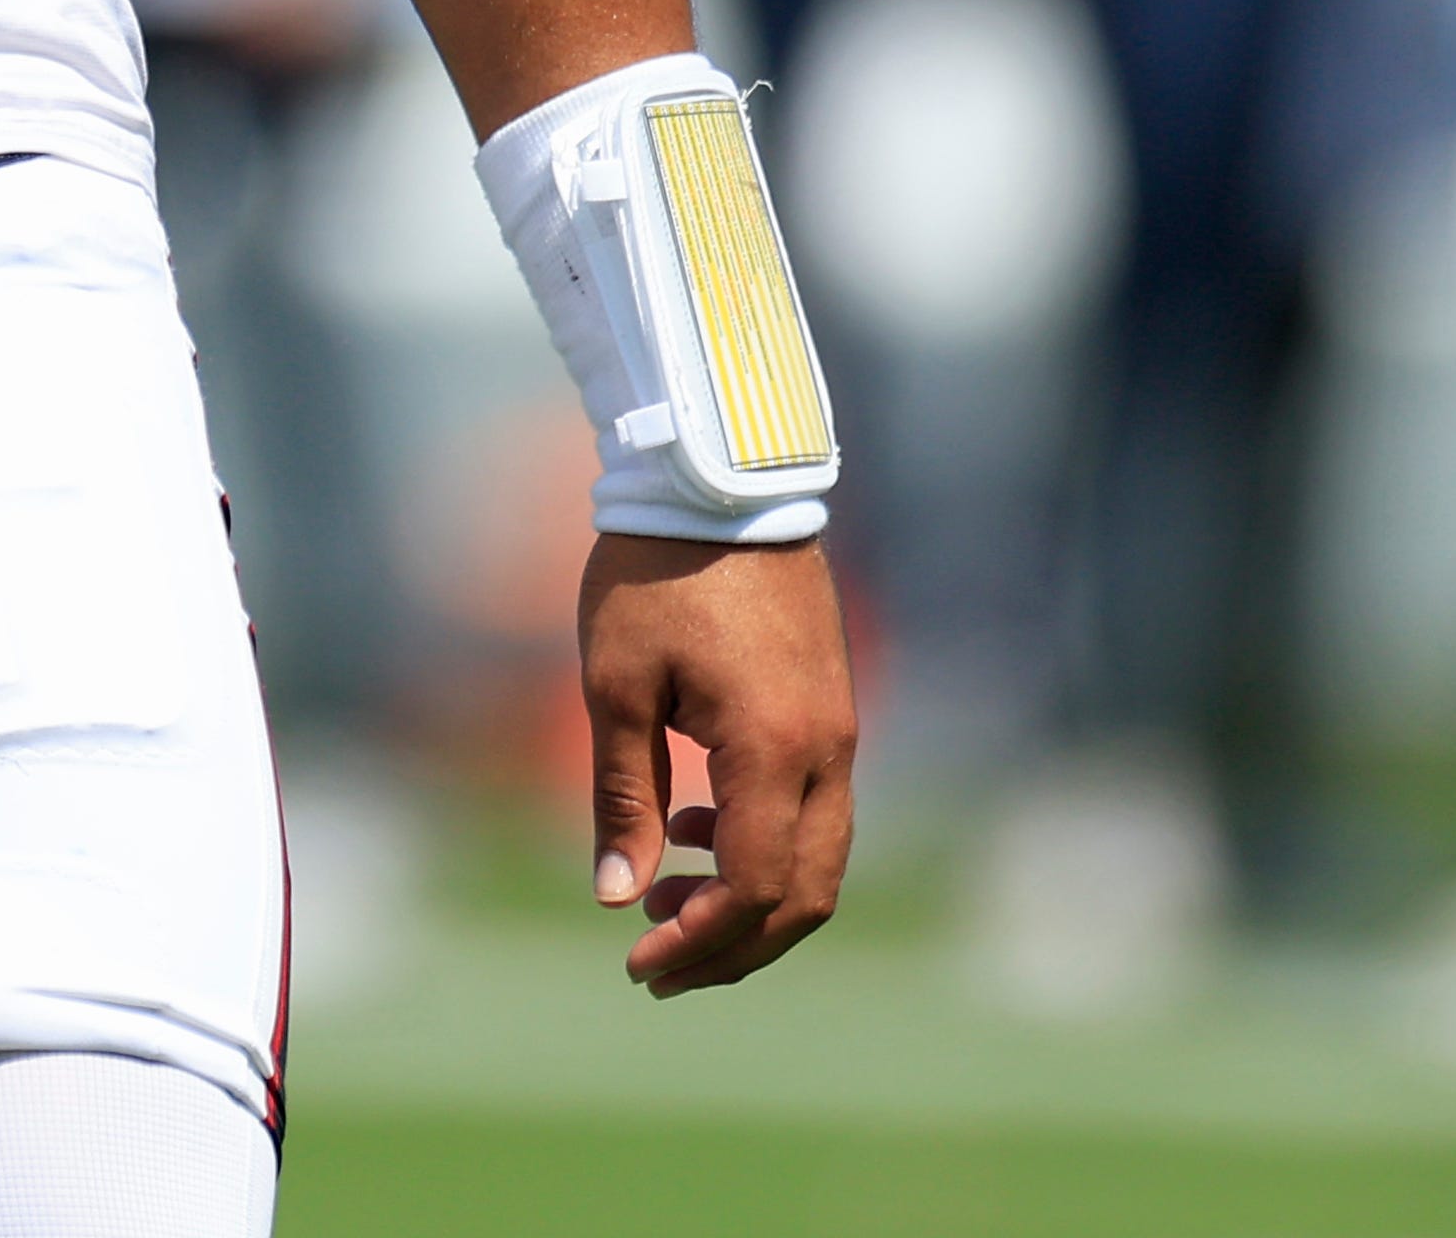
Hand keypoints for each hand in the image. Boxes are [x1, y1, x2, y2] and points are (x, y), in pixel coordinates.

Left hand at [579, 531, 856, 995]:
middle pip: (801, 895)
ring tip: (663, 904)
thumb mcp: (616, 685)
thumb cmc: (654, 575)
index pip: (753, 888)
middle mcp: (827, 753)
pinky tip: (695, 829)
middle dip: (732, 946)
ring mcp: (841, 735)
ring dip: (750, 903)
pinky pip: (816, 815)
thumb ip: (621, 797)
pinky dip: (765, 848)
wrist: (720, 488)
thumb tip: (615, 897)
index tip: (638, 965)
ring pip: (818, 862)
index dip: (700, 941)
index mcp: (774, 749)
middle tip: (655, 967)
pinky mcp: (834, 715)